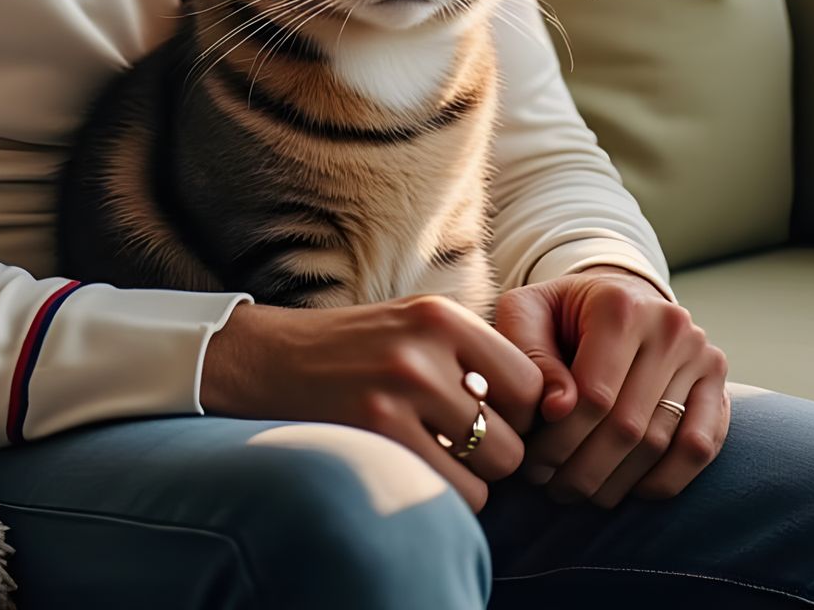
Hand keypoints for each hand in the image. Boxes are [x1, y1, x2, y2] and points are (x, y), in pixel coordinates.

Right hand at [201, 294, 545, 513]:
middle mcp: (423, 348)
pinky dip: (443, 497)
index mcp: (439, 316)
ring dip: (471, 481)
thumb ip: (472, 356)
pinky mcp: (376, 434)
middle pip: (513, 436)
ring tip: (434, 458)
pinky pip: (451, 494)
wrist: (267, 360)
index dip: (518, 414)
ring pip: (489, 471)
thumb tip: (546, 409)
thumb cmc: (353, 350)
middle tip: (458, 447)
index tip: (487, 419)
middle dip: (494, 454)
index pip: (529, 383)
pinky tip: (411, 471)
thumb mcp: (412, 326)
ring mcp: (398, 392)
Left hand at [492, 267, 729, 508]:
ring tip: (578, 491)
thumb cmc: (560, 313)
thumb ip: (531, 353)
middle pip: (628, 425)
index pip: (595, 394)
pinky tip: (628, 489)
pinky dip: (665, 479)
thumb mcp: (526, 314)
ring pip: (660, 441)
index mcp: (620, 306)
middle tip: (550, 488)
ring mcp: (701, 356)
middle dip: (583, 468)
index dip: (560, 439)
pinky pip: (700, 448)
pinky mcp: (720, 384)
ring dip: (616, 481)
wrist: (615, 298)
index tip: (532, 463)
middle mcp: (669, 327)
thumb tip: (556, 408)